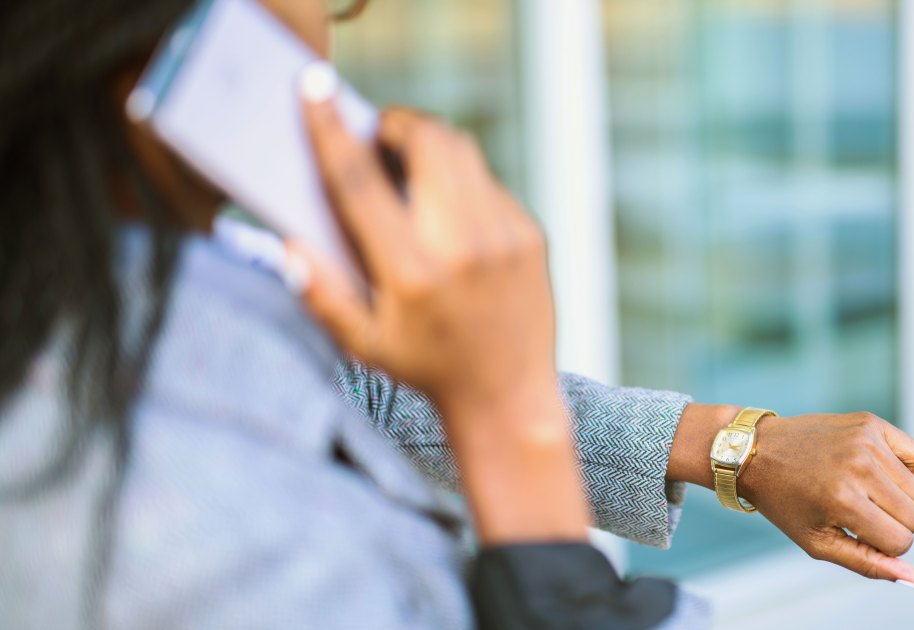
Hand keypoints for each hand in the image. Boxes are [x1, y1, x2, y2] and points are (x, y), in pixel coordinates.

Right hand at [289, 64, 587, 543]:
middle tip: (374, 133)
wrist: (508, 395)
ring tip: (404, 158)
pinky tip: (444, 206)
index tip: (313, 89)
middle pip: (425, 142)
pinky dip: (459, 178)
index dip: (331, 130)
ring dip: (427, 141)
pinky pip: (486, 181)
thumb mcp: (360, 343)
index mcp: (411, 273)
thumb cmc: (425, 368)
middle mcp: (461, 247)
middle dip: (394, 124)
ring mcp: (503, 236)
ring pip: (461, 150)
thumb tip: (289, 238)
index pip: (361, 182)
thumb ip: (319, 291)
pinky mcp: (529, 233)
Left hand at [669, 406, 913, 585]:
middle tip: (857, 512)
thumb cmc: (786, 503)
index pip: (901, 543)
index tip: (856, 533)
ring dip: (897, 498)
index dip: (883, 547)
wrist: (757, 451)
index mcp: (843, 502)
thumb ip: (869, 564)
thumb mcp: (819, 542)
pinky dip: (906, 468)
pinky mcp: (870, 422)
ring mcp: (866, 441)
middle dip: (892, 524)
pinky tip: (878, 470)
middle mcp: (858, 467)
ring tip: (862, 490)